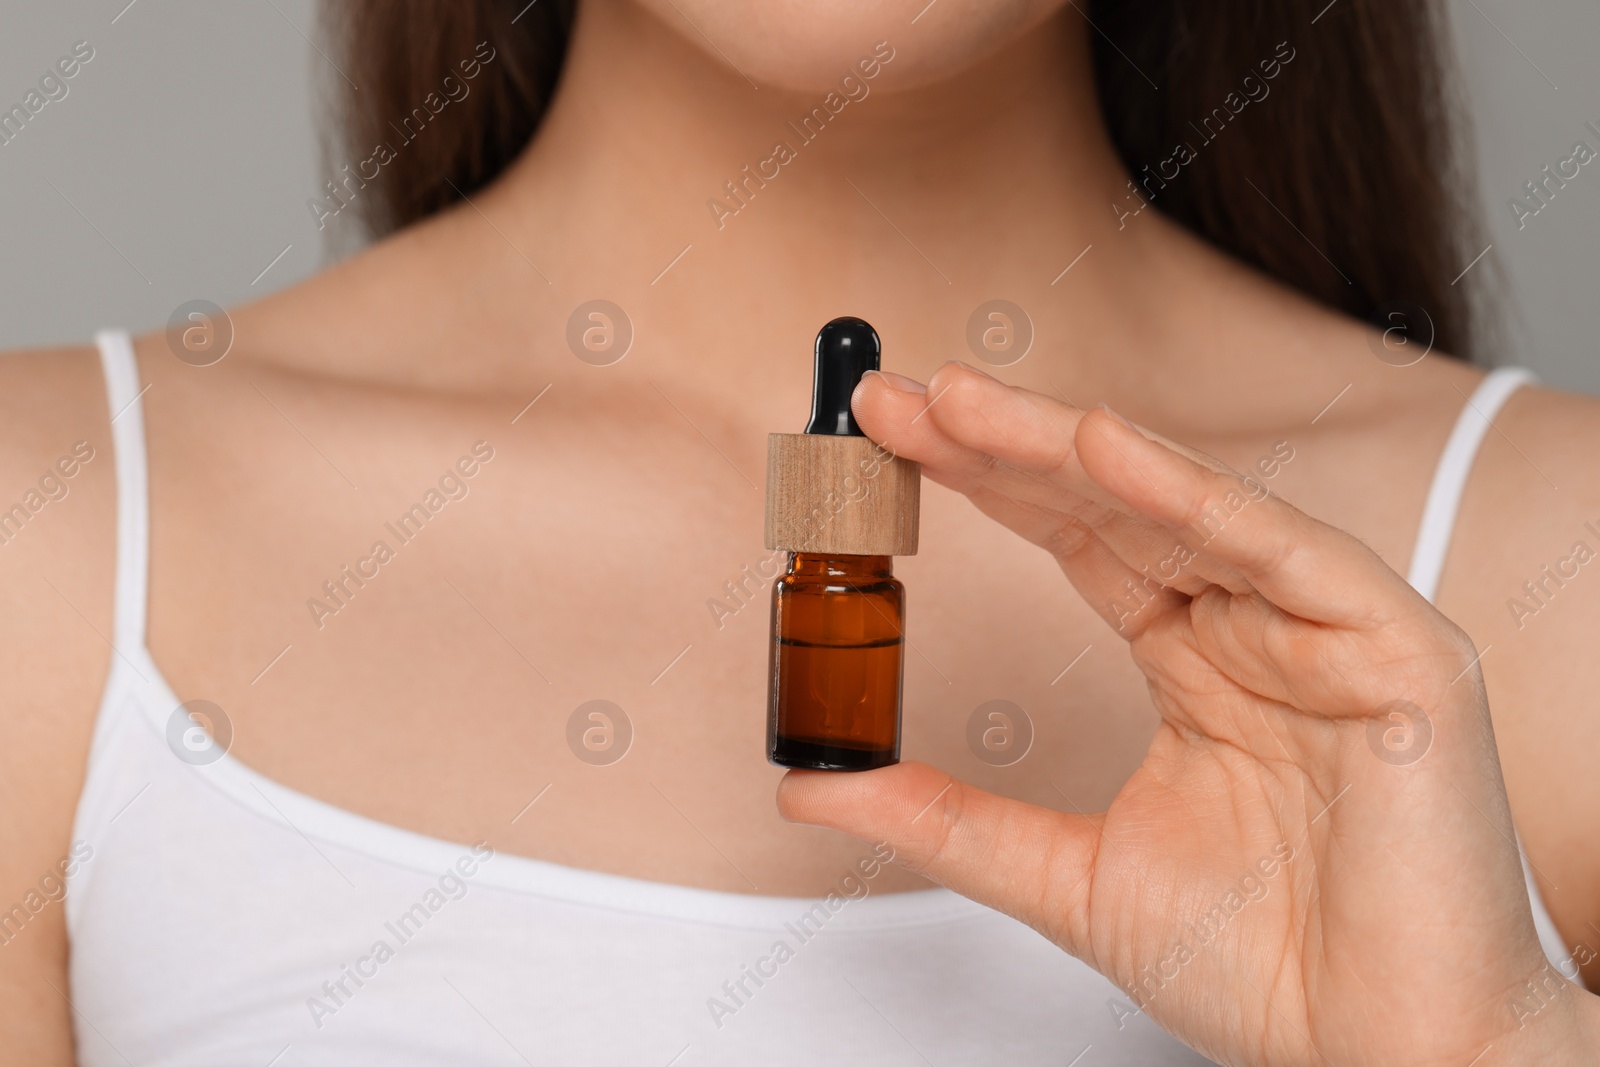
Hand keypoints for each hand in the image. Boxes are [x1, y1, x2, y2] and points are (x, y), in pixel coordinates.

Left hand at [776, 362, 1597, 1064]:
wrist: (1374, 1060)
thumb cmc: (1261, 969)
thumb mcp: (1065, 874)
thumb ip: (943, 819)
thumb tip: (813, 789)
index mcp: (1196, 663)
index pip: (1081, 539)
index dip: (987, 485)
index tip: (891, 441)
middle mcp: (1257, 628)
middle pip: (1119, 505)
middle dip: (1005, 446)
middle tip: (899, 400)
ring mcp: (1326, 631)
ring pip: (1188, 506)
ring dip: (1069, 448)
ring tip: (962, 405)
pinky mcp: (1396, 653)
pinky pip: (1286, 552)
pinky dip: (1195, 497)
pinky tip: (1103, 444)